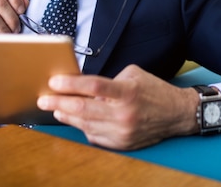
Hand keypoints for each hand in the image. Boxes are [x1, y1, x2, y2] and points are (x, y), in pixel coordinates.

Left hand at [37, 64, 200, 149]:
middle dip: (59, 103)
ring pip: (85, 124)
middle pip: (83, 108)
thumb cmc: (153, 91)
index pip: (93, 86)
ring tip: (55, 109)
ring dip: (67, 116)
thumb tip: (82, 84)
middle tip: (44, 98)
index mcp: (127, 92)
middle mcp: (124, 113)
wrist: (177, 114)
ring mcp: (122, 131)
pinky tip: (75, 120)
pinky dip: (82, 127)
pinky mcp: (121, 144)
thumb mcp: (133, 75)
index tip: (54, 81)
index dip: (70, 84)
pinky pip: (94, 137)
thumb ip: (108, 80)